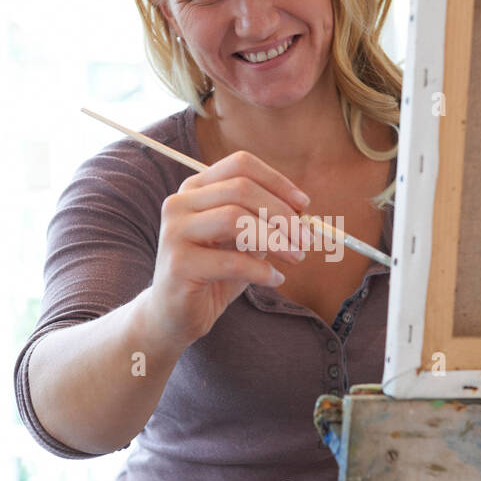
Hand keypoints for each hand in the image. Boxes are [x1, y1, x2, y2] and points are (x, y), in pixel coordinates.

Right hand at [144, 150, 315, 348]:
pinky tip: (275, 280)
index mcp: (195, 188)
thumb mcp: (242, 241)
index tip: (304, 204)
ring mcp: (175, 232)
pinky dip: (262, 271)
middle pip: (240, 189)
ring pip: (234, 218)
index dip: (277, 181)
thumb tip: (301, 212)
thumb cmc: (213, 275)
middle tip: (306, 238)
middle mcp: (180, 203)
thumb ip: (264, 221)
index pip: (240, 165)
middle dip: (281, 213)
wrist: (174, 316)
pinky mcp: (178, 265)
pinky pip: (232, 261)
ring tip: (296, 258)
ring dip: (275, 239)